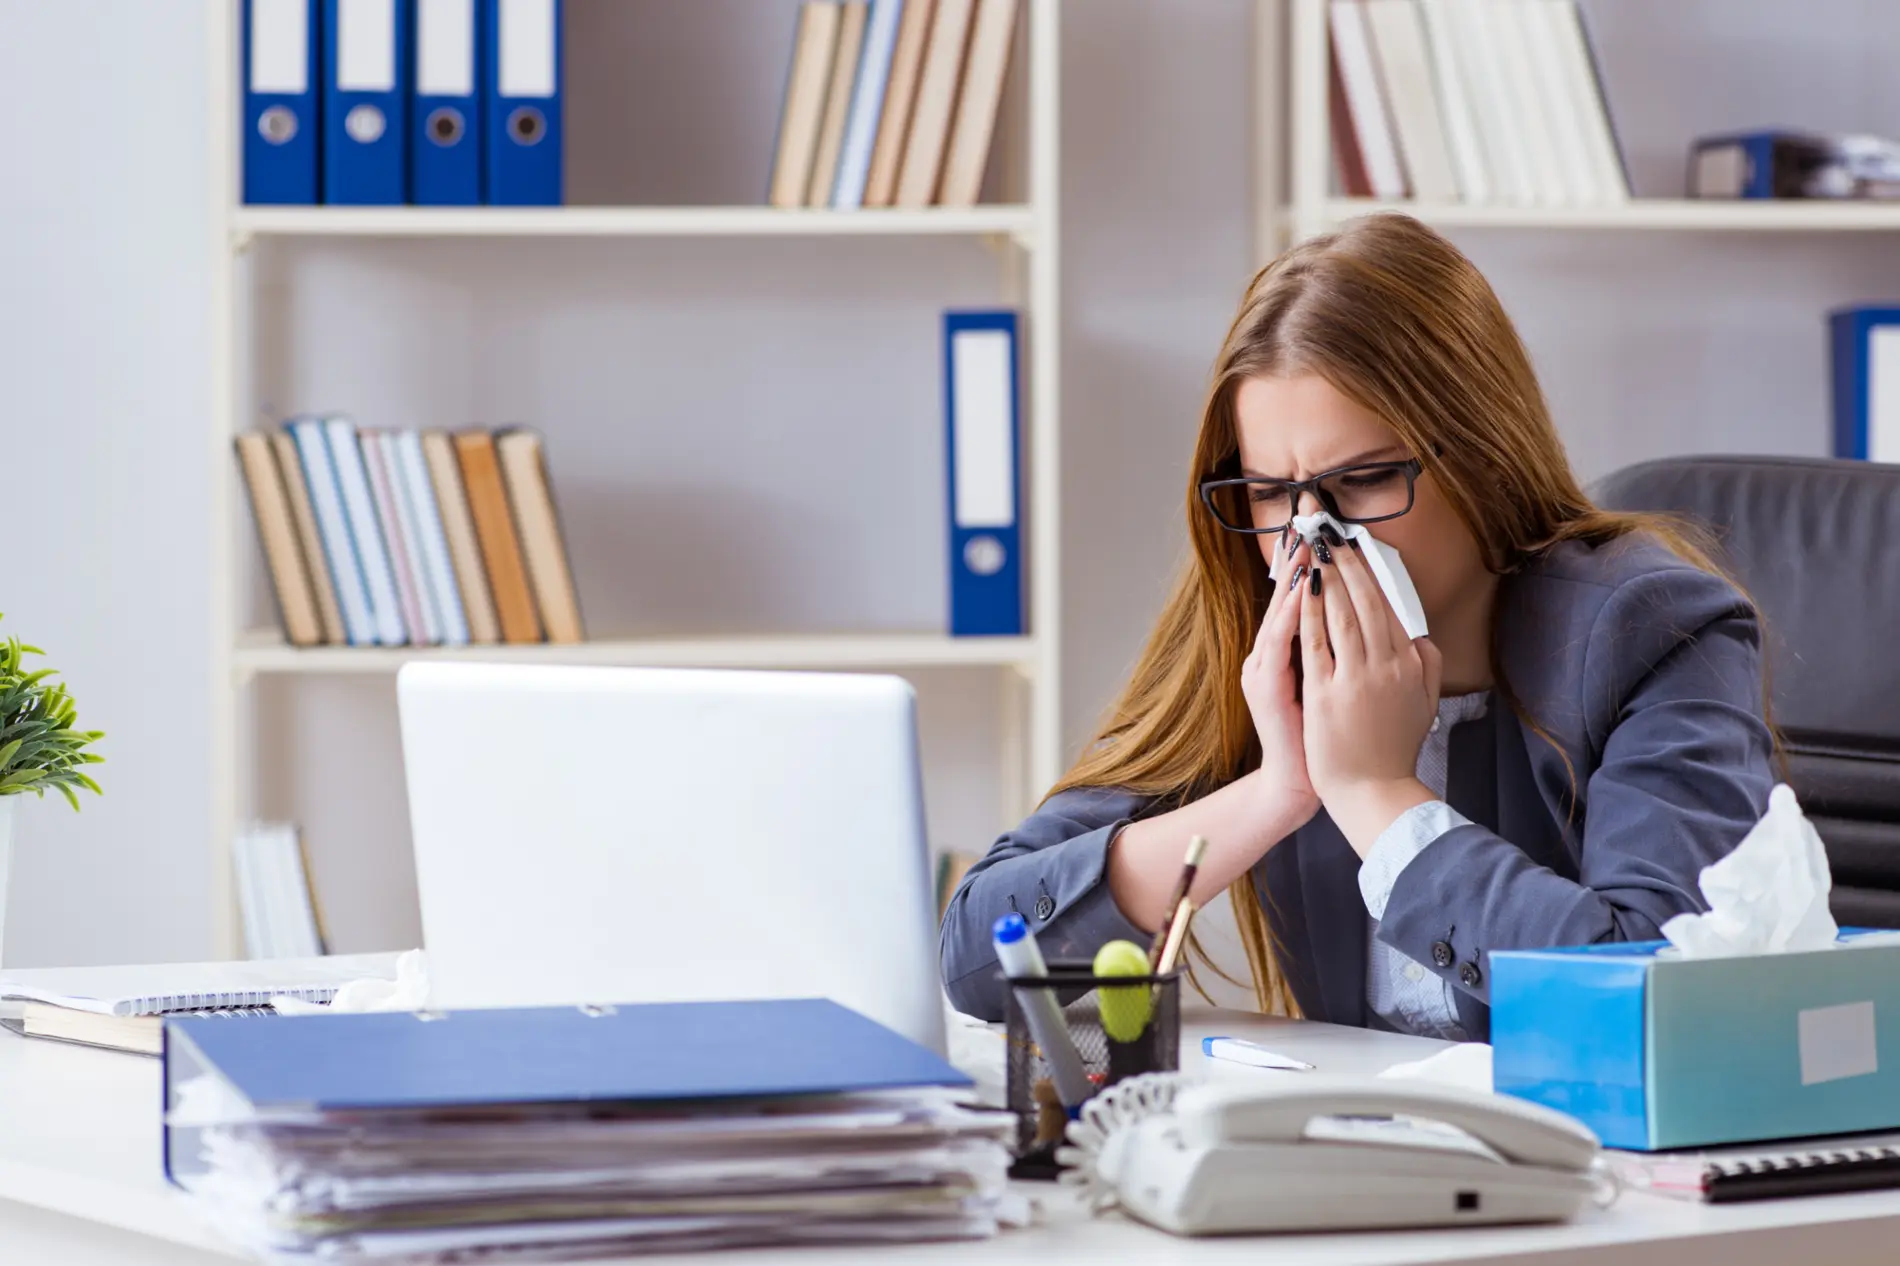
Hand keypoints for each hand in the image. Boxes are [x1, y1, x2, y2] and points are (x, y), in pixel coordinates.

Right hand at [1242, 532, 1319, 830]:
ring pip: (1281, 611)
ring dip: (1295, 577)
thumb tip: (1377, 623)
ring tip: (1309, 544)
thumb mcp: (1338, 687)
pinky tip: (1305, 591)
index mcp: (1291, 651)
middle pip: (1287, 594)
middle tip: (1310, 519)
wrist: (1303, 781)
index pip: (1304, 597)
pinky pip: (1279, 643)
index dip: (1314, 562)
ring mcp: (1264, 668)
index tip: (1326, 528)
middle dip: (1300, 555)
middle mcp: (1271, 653)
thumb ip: (1348, 654)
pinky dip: (1292, 615)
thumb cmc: (1325, 737)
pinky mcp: (1266, 686)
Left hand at [1299, 531, 1442, 853]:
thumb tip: (1422, 637)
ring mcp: (1357, 680)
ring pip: (1345, 616)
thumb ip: (1426, 667)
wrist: (1372, 792)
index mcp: (1410, 666)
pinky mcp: (1328, 694)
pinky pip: (1318, 643)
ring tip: (1318, 548)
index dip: (1373, 574)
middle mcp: (1387, 667)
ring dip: (1331, 578)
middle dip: (1350, 563)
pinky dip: (1311, 613)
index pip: (1391, 608)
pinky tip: (1304, 590)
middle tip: (1334, 532)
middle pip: (1369, 603)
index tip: (1359, 547)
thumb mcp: (1423, 705)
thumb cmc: (1392, 750)